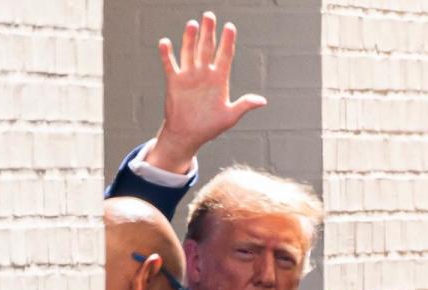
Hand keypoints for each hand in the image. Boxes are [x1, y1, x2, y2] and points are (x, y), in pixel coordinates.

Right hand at [146, 12, 266, 173]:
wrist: (187, 135)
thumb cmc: (210, 127)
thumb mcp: (230, 117)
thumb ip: (244, 105)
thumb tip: (262, 101)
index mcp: (219, 79)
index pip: (225, 55)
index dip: (227, 41)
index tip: (230, 27)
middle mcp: (204, 73)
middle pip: (207, 48)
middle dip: (209, 32)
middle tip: (209, 15)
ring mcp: (189, 76)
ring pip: (189, 52)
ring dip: (190, 38)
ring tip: (192, 24)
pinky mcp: (174, 81)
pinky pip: (170, 65)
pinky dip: (167, 54)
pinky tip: (165, 42)